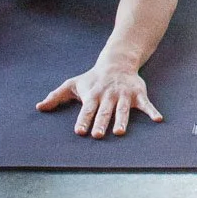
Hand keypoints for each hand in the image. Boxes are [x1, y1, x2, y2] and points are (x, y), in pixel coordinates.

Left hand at [37, 64, 163, 137]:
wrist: (117, 62)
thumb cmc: (92, 78)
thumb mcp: (73, 84)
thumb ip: (56, 97)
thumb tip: (39, 107)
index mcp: (93, 95)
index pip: (87, 109)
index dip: (83, 120)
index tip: (79, 132)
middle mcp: (108, 95)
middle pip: (104, 111)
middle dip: (100, 123)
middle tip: (97, 135)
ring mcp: (124, 95)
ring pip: (123, 109)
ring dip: (122, 120)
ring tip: (119, 132)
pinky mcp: (138, 94)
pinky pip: (146, 104)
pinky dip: (152, 111)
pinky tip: (157, 119)